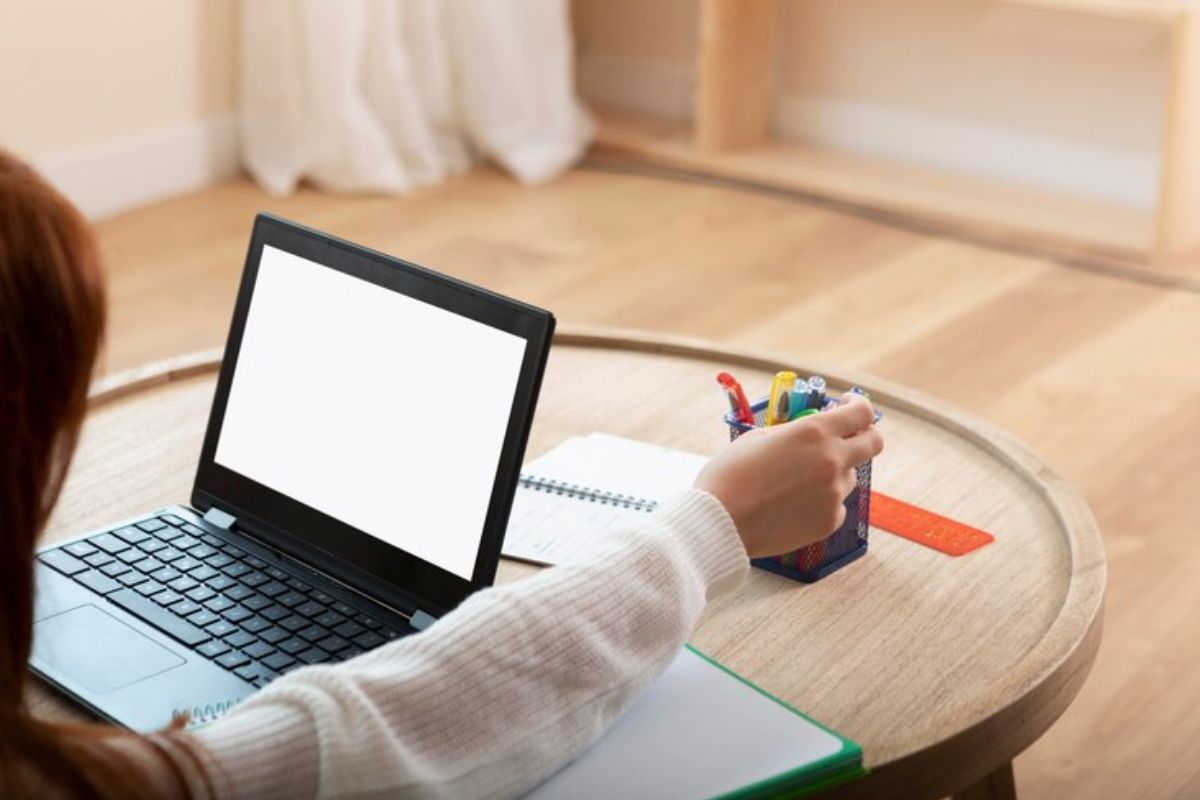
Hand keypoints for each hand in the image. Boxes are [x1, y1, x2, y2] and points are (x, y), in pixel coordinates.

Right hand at [694, 393, 883, 558]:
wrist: (719, 522)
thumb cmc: (729, 476)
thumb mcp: (758, 438)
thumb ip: (793, 432)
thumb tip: (812, 430)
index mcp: (813, 432)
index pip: (861, 412)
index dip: (858, 406)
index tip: (847, 406)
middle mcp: (831, 461)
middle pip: (873, 443)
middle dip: (864, 435)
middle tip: (846, 437)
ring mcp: (833, 494)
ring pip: (848, 476)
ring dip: (832, 473)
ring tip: (794, 483)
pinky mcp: (830, 521)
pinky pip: (836, 504)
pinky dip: (820, 501)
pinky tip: (791, 505)